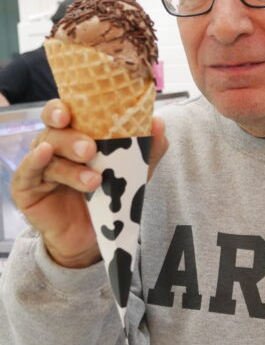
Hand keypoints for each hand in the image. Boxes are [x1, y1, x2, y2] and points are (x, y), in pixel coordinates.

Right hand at [10, 99, 167, 268]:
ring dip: (70, 166)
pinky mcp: (26, 187)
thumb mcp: (133, 173)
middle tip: (90, 149)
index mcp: (76, 135)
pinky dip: (35, 161)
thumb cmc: (109, 197)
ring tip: (94, 180)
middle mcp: (54, 145)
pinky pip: (26, 170)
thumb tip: (159, 124)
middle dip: (72, 138)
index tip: (71, 110)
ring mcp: (38, 165)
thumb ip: (146, 150)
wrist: (94, 237)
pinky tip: (44, 155)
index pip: (65, 112)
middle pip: (55, 130)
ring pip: (46, 151)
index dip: (64, 106)